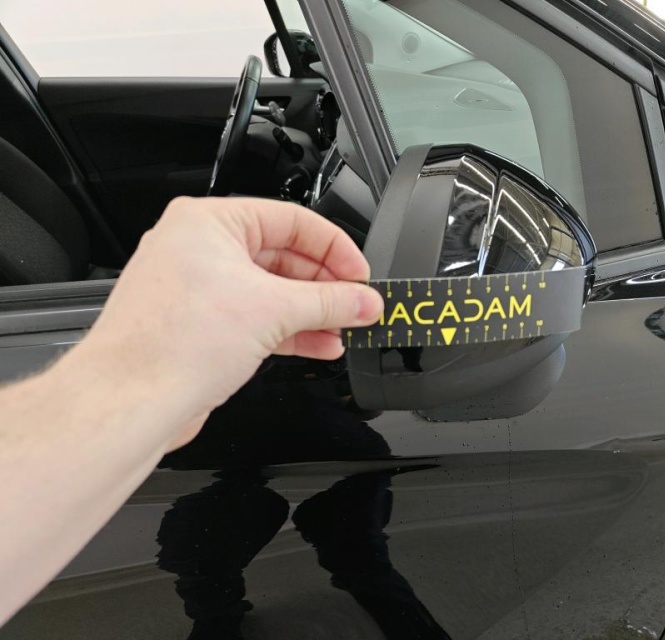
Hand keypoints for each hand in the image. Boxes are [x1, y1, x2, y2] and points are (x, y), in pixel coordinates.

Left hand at [60, 197, 382, 448]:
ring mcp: (199, 289)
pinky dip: (290, 330)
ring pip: (272, 292)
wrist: (130, 401)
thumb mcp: (273, 311)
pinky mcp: (201, 326)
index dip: (334, 248)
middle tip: (359, 305)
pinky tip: (319, 345)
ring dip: (313, 313)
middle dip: (326, 286)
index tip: (360, 274)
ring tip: (346, 328)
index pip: (291, 221)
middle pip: (283, 257)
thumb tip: (364, 300)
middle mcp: (199, 249)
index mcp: (208, 223)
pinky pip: (256, 318)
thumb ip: (330, 303)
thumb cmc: (171, 345)